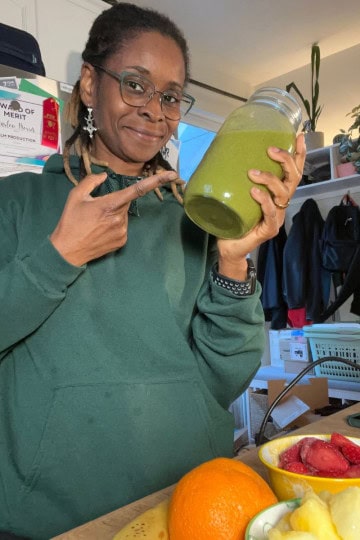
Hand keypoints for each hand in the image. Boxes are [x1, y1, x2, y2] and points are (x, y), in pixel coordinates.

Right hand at [50, 169, 178, 265]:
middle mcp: (120, 218)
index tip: (173, 175)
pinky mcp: (122, 241)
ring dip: (113, 215)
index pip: (137, 190)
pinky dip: (113, 226)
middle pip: (124, 203)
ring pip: (123, 215)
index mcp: (110, 205)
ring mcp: (123, 231)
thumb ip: (91, 181)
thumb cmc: (70, 222)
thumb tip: (105, 176)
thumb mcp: (75, 196)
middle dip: (113, 203)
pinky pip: (122, 227)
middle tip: (94, 211)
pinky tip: (100, 231)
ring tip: (95, 223)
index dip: (156, 181)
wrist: (67, 251)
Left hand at [216, 133, 305, 279]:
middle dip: (286, 161)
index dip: (298, 154)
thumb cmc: (232, 218)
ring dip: (270, 180)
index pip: (293, 171)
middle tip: (271, 150)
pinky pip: (271, 213)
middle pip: (293, 178)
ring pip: (283, 193)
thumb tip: (218, 153)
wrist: (228, 246)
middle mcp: (280, 203)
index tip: (299, 136)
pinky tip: (255, 193)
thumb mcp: (235, 193)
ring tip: (253, 173)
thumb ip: (235, 177)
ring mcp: (276, 217)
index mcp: (276, 193)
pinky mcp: (269, 229)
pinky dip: (264, 201)